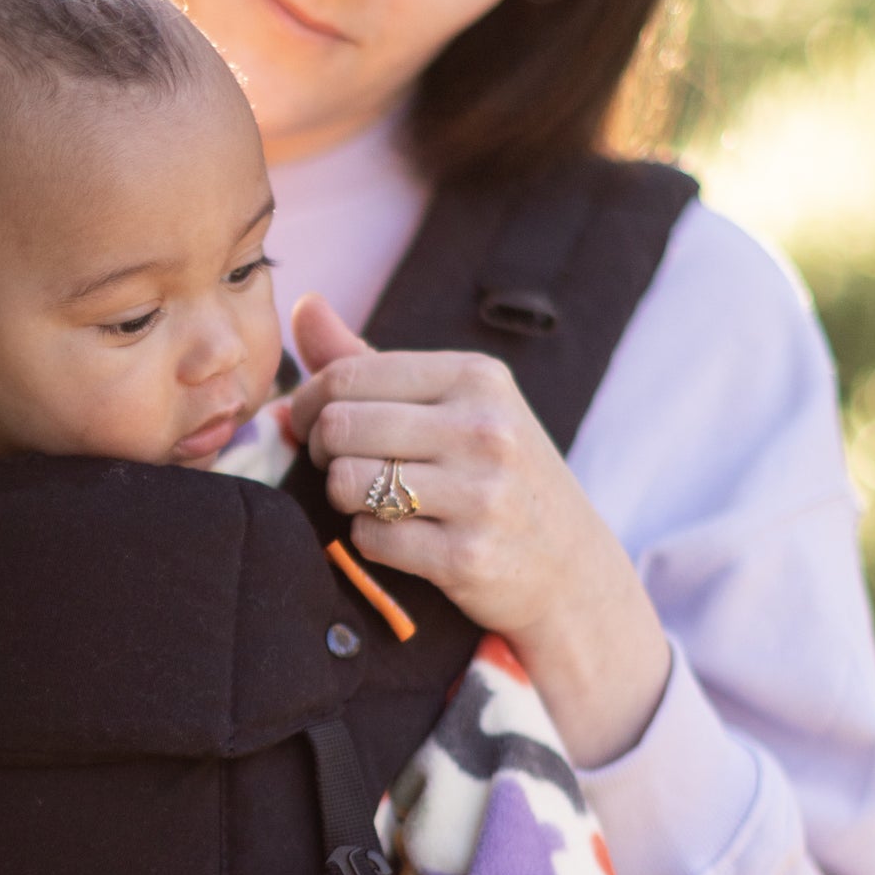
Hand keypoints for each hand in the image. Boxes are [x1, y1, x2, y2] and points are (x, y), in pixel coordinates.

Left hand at [287, 295, 669, 768]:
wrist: (570, 569)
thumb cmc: (496, 475)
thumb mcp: (453, 404)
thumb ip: (370, 360)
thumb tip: (303, 306)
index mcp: (477, 377)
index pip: (347, 374)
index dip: (308, 403)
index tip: (312, 424)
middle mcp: (484, 429)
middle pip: (339, 427)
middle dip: (323, 452)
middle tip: (341, 466)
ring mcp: (480, 494)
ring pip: (347, 482)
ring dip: (344, 498)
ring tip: (373, 500)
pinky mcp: (466, 557)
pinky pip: (369, 539)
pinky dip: (368, 541)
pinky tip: (400, 538)